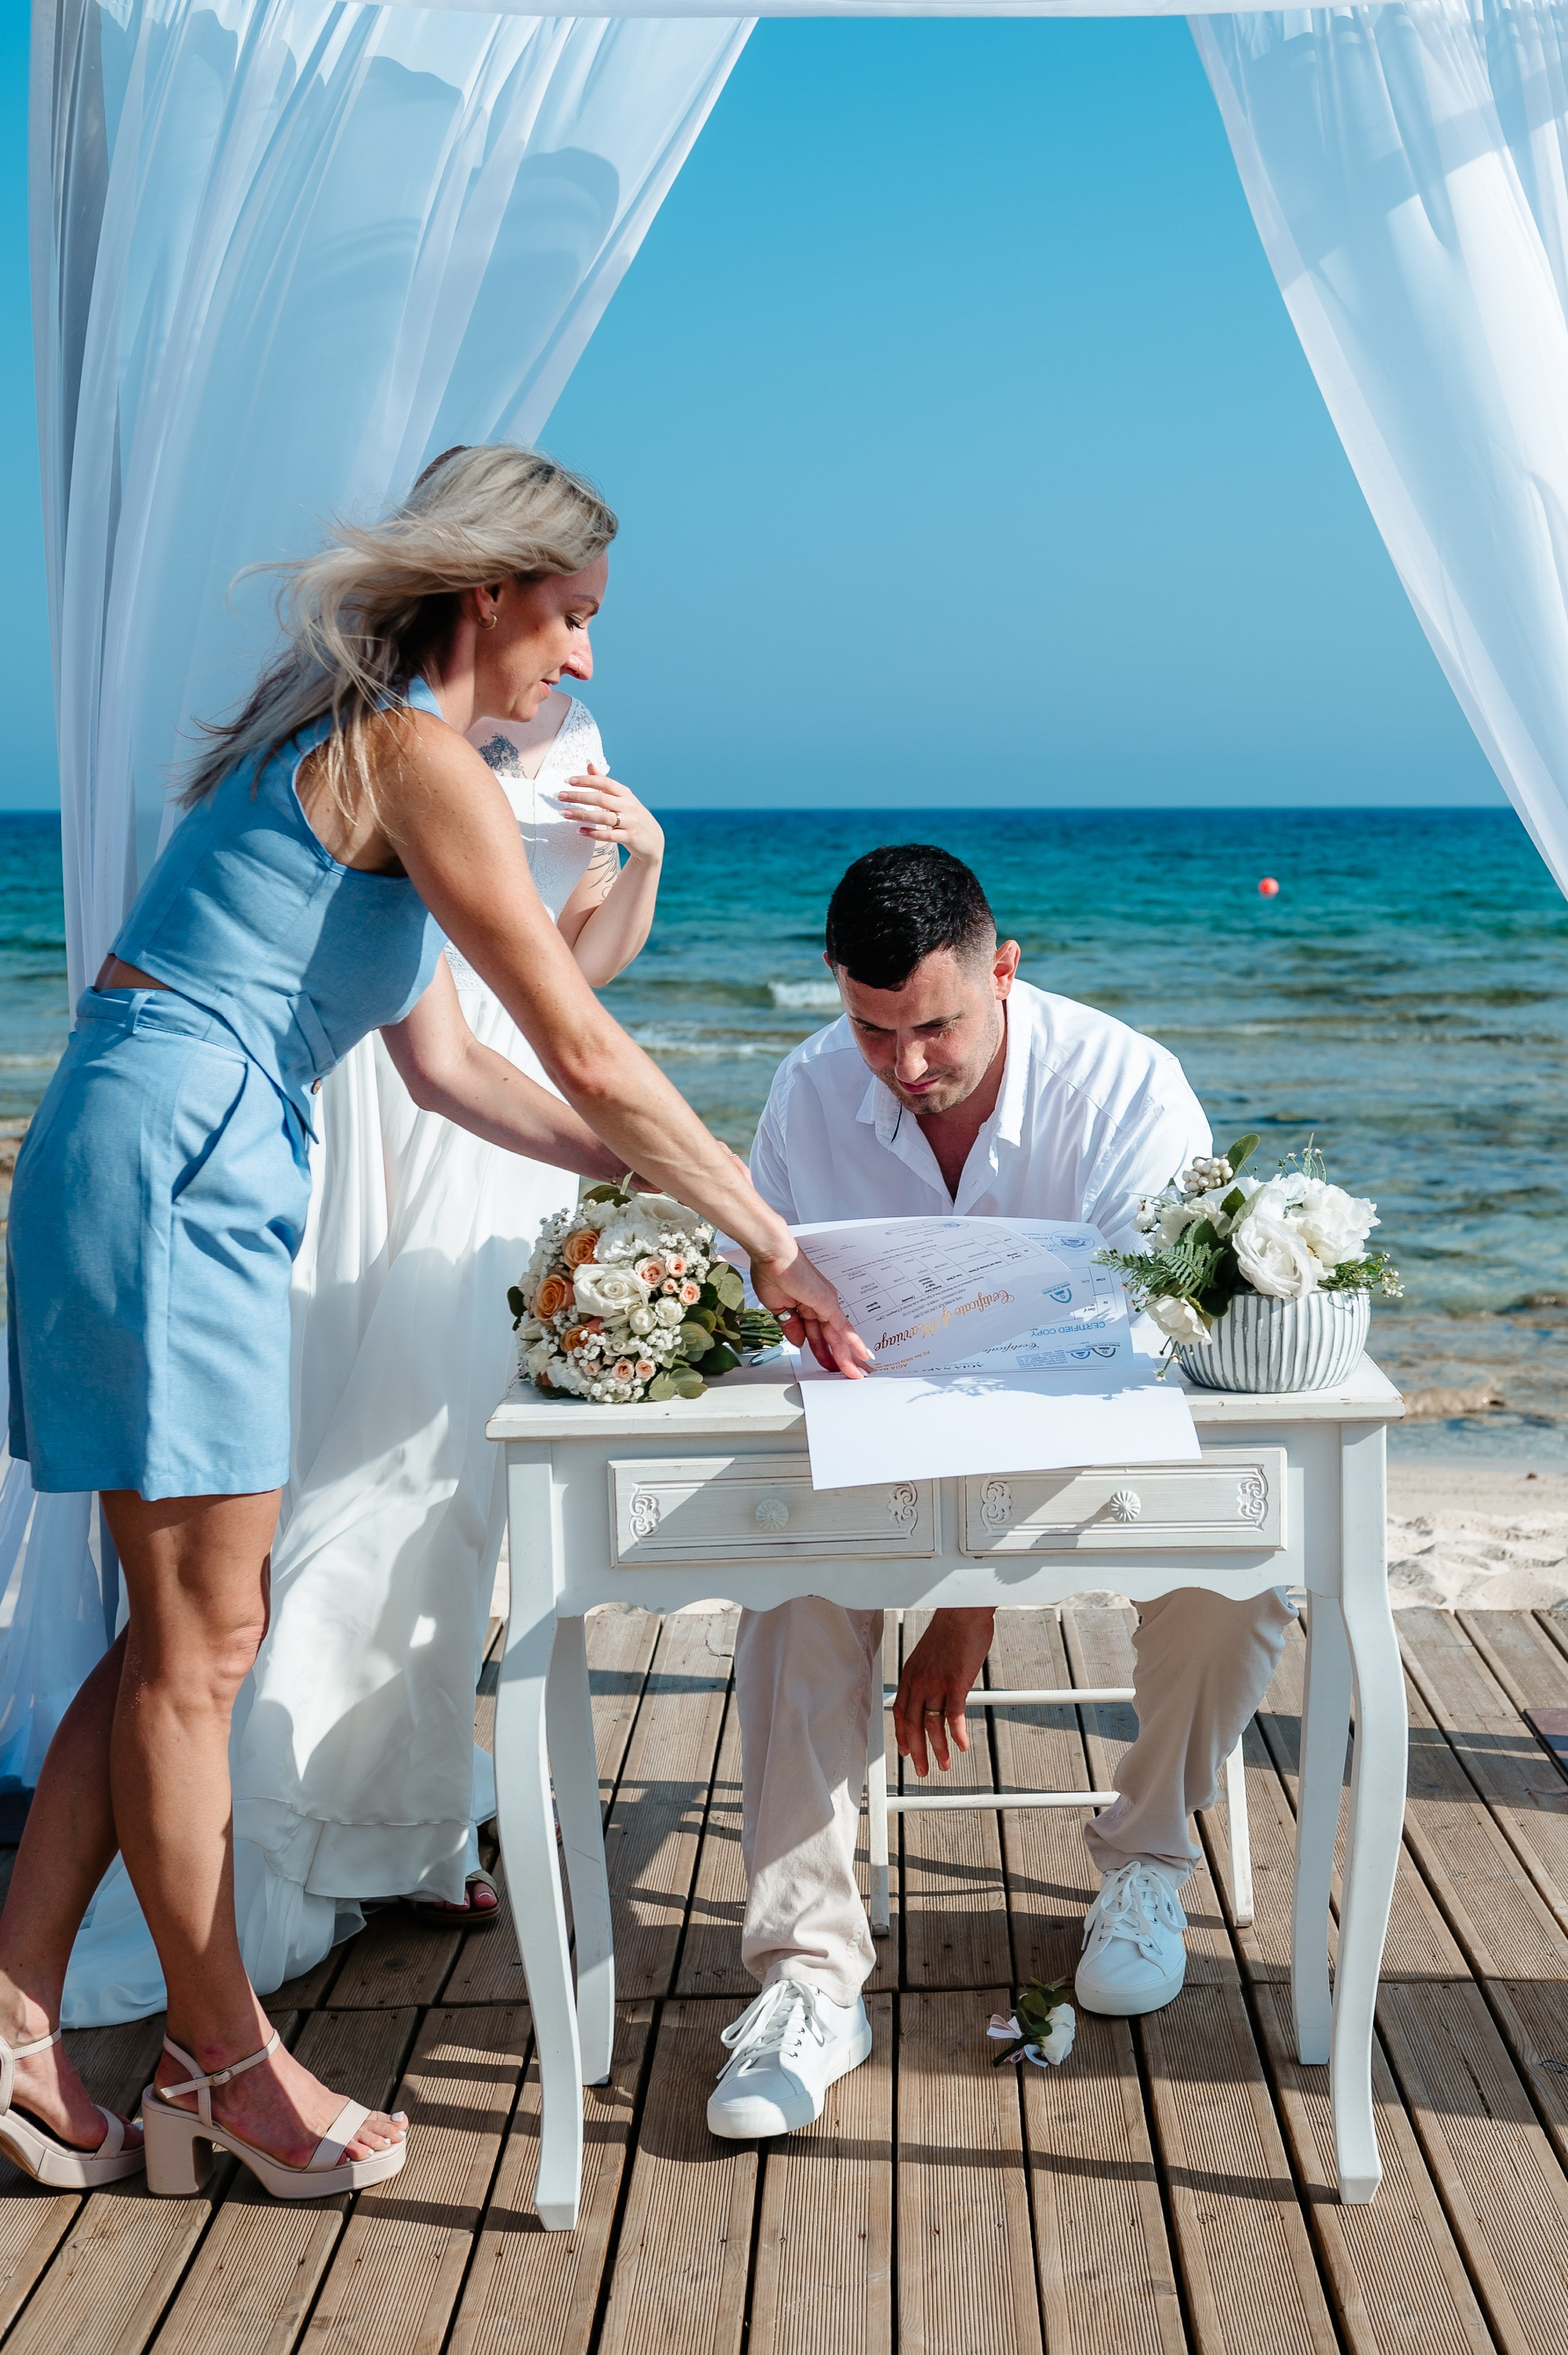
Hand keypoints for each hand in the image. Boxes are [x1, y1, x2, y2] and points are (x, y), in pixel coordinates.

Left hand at [558, 765, 663, 862]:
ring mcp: (630, 822)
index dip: (586, 780)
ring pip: (603, 817)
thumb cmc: (632, 815)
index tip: (568, 781)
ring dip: (581, 815)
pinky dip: (594, 833)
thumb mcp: (622, 797)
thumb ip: (604, 782)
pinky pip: (609, 835)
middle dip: (578, 796)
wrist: (653, 839)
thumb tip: (589, 764)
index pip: (604, 782)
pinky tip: (580, 831)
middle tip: (559, 796)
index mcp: (625, 793)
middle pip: (600, 799)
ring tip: (563, 813)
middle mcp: (628, 805)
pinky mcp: (629, 837)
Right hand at [748, 1241, 873, 1378]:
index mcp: (805, 1305)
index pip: (815, 1334)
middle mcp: (819, 1305)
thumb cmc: (770, 1272)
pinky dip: (853, 1342)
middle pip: (830, 1338)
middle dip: (837, 1359)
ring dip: (847, 1358)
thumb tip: (799, 1343)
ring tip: (855, 1374)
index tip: (823, 1365)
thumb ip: (790, 1327)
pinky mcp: (828, 1304)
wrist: (773, 1255)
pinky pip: (843, 1327)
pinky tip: (861, 1355)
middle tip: (847, 1375)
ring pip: (838, 1337)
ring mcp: (825, 1304)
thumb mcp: (778, 1308)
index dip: (820, 1351)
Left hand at [894, 1608, 995, 1776]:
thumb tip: (934, 1688)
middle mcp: (919, 1681)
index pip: (900, 1711)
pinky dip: (957, 1734)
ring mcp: (936, 1683)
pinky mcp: (956, 1682)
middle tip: (922, 1770)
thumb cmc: (951, 1630)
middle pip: (912, 1725)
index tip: (906, 1751)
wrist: (962, 1612)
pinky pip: (954, 1715)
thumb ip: (928, 1674)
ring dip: (938, 1749)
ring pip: (932, 1724)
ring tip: (944, 1765)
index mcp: (910, 1674)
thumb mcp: (930, 1654)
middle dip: (917, 1751)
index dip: (902, 1735)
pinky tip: (962, 1747)